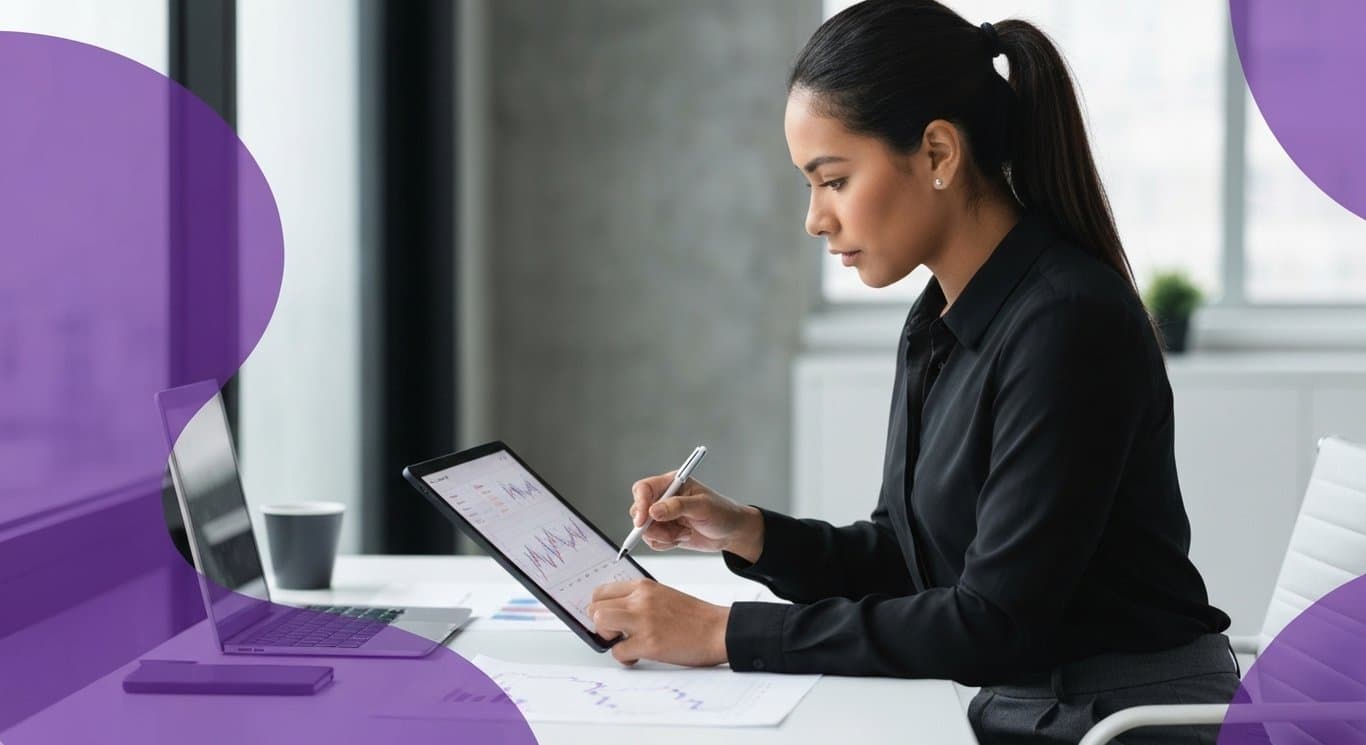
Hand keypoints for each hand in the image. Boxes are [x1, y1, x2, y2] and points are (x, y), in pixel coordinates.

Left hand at [587, 579, 728, 666]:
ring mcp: (644, 620)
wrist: (719, 630)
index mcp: (644, 586)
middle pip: (595, 606)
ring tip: (623, 642)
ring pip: (600, 622)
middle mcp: (641, 599)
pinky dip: (625, 658)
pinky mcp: (649, 643)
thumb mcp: (664, 596)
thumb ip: (640, 600)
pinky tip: (638, 656)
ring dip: (608, 637)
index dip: (600, 608)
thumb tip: (616, 614)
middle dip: (600, 624)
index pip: (602, 591)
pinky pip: (618, 651)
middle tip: (615, 633)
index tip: (606, 618)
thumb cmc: (695, 617)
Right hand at [628, 472, 763, 561]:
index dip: (640, 503)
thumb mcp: (703, 506)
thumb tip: (654, 511)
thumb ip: (678, 507)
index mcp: (672, 484)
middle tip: (670, 532)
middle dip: (651, 525)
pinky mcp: (665, 531)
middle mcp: (664, 498)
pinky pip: (653, 541)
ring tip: (684, 533)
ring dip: (663, 536)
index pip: (644, 489)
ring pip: (645, 529)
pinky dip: (666, 543)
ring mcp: (663, 516)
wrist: (731, 532)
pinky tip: (682, 538)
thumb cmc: (722, 512)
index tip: (643, 520)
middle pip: (639, 510)